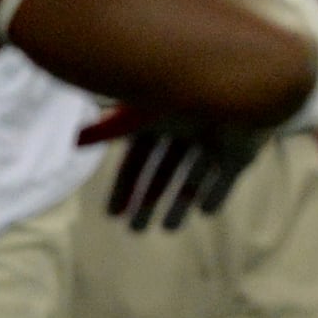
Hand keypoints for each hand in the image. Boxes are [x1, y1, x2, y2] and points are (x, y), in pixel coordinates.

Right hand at [86, 111, 268, 231]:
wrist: (243, 85)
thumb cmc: (186, 95)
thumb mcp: (143, 113)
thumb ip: (111, 128)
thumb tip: (74, 139)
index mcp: (160, 119)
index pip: (138, 160)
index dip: (126, 187)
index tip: (113, 214)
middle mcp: (186, 130)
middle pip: (163, 172)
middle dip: (148, 200)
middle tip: (135, 231)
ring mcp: (215, 140)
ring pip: (193, 178)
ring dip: (179, 203)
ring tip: (167, 230)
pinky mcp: (242, 151)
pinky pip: (227, 178)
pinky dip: (217, 193)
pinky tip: (204, 212)